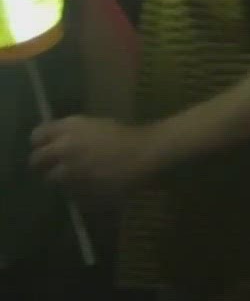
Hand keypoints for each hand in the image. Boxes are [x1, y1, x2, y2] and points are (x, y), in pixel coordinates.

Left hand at [30, 116, 160, 199]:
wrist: (147, 152)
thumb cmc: (125, 134)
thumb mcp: (94, 125)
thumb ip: (70, 132)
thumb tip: (51, 142)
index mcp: (69, 127)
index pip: (37, 136)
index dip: (40, 142)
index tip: (45, 146)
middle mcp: (64, 148)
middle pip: (36, 160)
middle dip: (42, 164)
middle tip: (52, 167)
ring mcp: (71, 171)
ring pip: (52, 179)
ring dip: (59, 178)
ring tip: (74, 177)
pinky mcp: (80, 188)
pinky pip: (69, 191)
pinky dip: (74, 189)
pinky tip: (88, 184)